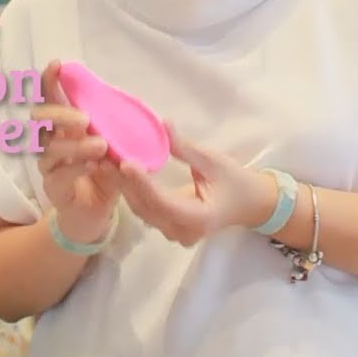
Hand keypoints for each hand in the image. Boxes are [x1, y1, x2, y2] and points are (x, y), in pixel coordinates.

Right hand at [34, 60, 121, 244]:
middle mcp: (50, 142)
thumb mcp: (113, 148)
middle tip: (85, 118)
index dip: (50, 81)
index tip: (57, 65)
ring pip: (50, 148)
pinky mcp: (53, 188)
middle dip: (60, 114)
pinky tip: (94, 166)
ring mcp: (49, 165)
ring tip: (100, 145)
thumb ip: (114, 130)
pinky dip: (78, 167)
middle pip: (40, 120)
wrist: (95, 214)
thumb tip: (129, 108)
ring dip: (75, 144)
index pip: (51, 99)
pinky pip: (60, 174)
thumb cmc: (103, 174)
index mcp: (63, 127)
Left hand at [117, 125, 276, 246]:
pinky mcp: (169, 227)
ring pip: (142, 211)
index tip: (125, 162)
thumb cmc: (235, 181)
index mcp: (198, 218)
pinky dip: (132, 192)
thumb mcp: (213, 161)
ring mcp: (175, 233)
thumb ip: (185, 147)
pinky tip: (118, 173)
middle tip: (106, 157)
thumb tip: (164, 123)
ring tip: (106, 162)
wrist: (251, 204)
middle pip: (146, 208)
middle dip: (126, 183)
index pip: (162, 202)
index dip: (142, 183)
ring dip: (124, 188)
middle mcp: (183, 231)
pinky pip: (146, 211)